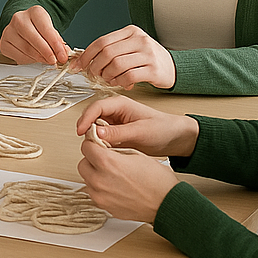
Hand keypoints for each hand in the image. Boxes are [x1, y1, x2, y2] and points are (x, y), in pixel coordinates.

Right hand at [0, 6, 70, 65]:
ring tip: (47, 62)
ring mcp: (9, 30)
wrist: (24, 26)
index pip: (46, 29)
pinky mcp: (4, 43)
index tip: (62, 56)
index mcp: (35, 12)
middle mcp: (19, 18)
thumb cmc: (40, 29)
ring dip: (39, 59)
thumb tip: (64, 53)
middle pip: (34, 39)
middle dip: (46, 53)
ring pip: (26, 49)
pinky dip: (29, 61)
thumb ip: (58, 42)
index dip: (55, 45)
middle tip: (54, 62)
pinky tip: (34, 60)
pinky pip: (18, 56)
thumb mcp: (51, 31)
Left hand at [69, 25, 176, 89]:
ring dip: (107, 76)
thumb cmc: (147, 58)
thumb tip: (85, 59)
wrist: (173, 67)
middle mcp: (139, 39)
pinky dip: (120, 82)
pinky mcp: (154, 69)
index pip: (101, 41)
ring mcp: (148, 54)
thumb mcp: (130, 46)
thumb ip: (112, 49)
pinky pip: (129, 76)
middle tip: (93, 75)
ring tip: (108, 79)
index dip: (86, 55)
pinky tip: (120, 83)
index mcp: (130, 31)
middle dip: (95, 66)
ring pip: (116, 65)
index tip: (77, 65)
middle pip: (107, 53)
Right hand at [75, 96, 198, 158]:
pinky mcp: (118, 135)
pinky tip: (106, 153)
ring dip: (95, 139)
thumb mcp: (141, 131)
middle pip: (93, 118)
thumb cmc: (163, 129)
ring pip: (96, 129)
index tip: (80, 132)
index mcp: (120, 104)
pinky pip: (104, 139)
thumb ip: (118, 132)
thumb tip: (96, 133)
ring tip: (99, 150)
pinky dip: (102, 145)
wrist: (177, 139)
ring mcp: (116, 123)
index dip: (85, 119)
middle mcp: (115, 112)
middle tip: (90, 144)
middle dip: (88, 130)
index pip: (96, 107)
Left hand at [78, 137, 180, 224]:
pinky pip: (95, 194)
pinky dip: (101, 189)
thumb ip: (113, 150)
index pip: (86, 147)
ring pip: (87, 180)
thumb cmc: (157, 180)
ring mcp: (101, 196)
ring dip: (95, 175)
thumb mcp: (135, 154)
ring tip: (112, 175)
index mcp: (107, 163)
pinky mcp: (105, 207)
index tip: (99, 145)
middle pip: (83, 164)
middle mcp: (100, 180)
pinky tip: (115, 186)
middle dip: (92, 160)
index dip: (94, 144)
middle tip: (105, 160)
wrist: (168, 204)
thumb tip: (101, 146)